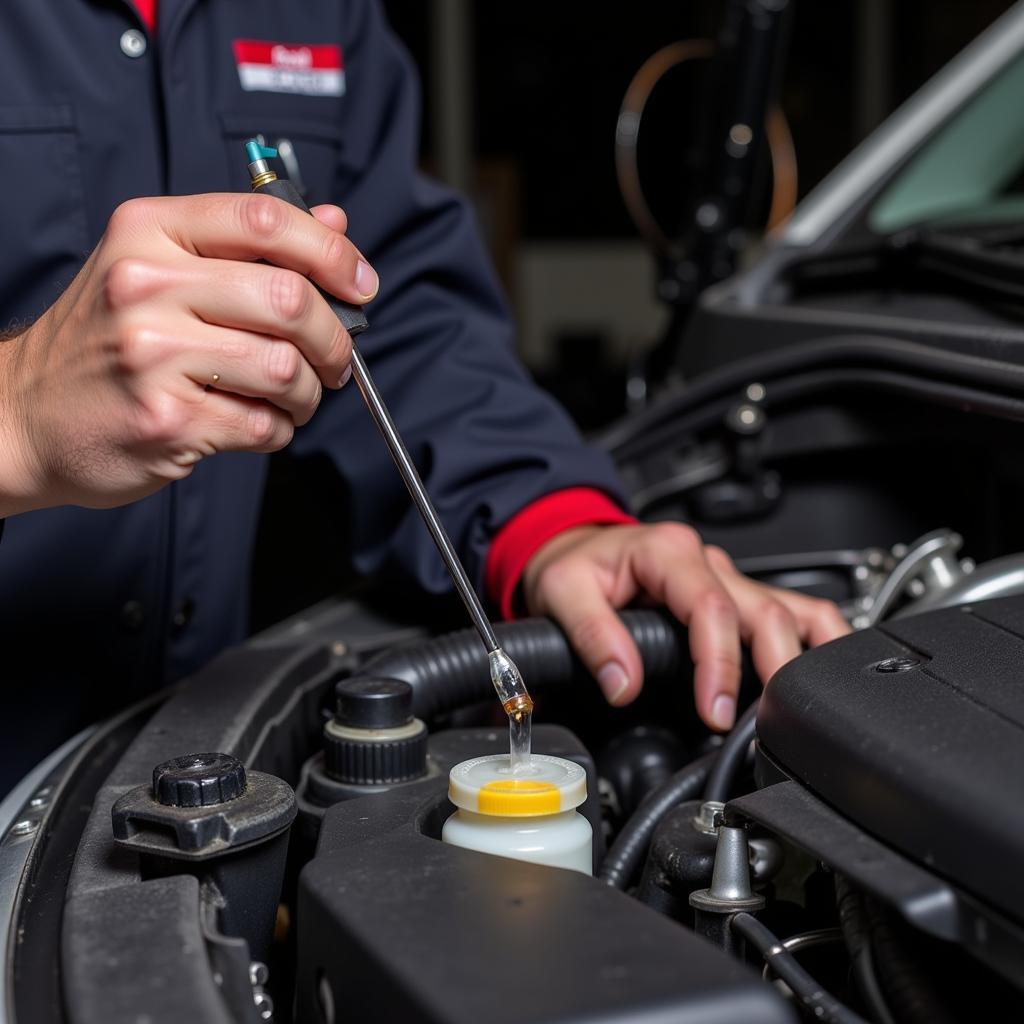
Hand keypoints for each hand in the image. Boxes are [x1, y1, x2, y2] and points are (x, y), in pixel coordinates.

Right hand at [0, 193, 376, 515]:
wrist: (25, 414)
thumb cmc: (103, 342)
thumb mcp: (159, 267)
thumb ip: (246, 245)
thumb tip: (333, 224)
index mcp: (150, 232)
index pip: (265, 220)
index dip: (331, 252)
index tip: (359, 283)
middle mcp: (146, 284)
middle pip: (289, 298)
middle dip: (333, 339)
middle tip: (334, 361)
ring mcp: (152, 354)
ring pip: (284, 367)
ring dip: (306, 393)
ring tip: (289, 398)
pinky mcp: (166, 419)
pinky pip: (263, 424)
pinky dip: (277, 429)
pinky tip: (254, 423)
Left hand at [521, 522, 850, 730]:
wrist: (577, 548)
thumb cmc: (576, 566)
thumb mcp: (562, 591)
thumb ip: (592, 636)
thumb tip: (624, 685)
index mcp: (669, 552)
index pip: (711, 607)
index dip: (719, 663)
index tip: (714, 711)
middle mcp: (709, 561)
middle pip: (767, 610)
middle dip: (773, 670)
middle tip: (762, 724)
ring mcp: (730, 578)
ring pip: (793, 609)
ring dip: (806, 656)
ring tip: (805, 706)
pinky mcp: (738, 597)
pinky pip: (794, 613)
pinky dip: (817, 641)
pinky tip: (821, 675)